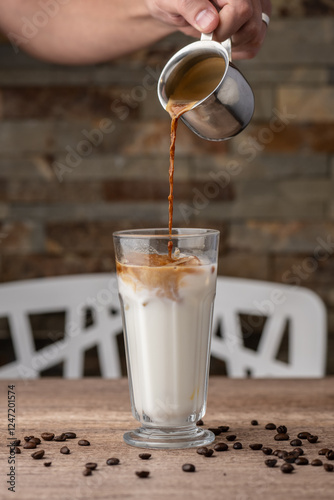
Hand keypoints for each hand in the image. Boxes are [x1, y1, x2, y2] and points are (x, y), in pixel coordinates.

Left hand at [145, 0, 271, 58]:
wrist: (174, 5)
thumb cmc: (172, 0)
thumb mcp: (172, 1)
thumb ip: (190, 6)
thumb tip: (211, 22)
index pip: (241, 10)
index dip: (223, 28)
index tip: (206, 33)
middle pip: (252, 24)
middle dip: (228, 38)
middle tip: (209, 36)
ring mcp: (254, 4)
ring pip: (257, 34)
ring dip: (235, 45)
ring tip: (216, 38)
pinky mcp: (255, 17)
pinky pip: (256, 40)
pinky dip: (240, 49)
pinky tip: (225, 43)